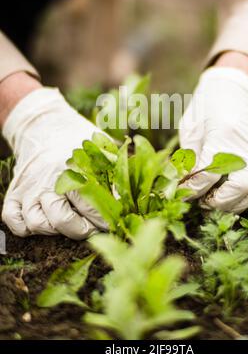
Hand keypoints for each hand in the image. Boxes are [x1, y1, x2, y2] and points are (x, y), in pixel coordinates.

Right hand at [1, 86, 106, 238]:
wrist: (43, 124)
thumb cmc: (77, 140)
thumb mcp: (100, 148)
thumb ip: (115, 172)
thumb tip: (128, 199)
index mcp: (74, 168)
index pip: (90, 205)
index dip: (104, 220)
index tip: (112, 223)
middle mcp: (49, 180)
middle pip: (63, 220)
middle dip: (82, 230)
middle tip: (92, 226)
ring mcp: (30, 188)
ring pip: (37, 224)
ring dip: (54, 229)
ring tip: (68, 221)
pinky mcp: (15, 192)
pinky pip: (13, 221)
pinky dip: (25, 227)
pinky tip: (43, 219)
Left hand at [179, 66, 247, 212]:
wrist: (235, 90)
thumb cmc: (207, 108)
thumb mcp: (191, 129)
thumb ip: (189, 158)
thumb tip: (183, 183)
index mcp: (223, 135)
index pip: (208, 173)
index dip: (192, 188)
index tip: (181, 193)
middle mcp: (245, 146)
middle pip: (239, 187)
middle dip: (217, 202)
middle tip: (202, 201)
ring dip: (232, 203)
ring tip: (214, 201)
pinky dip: (243, 197)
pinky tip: (227, 195)